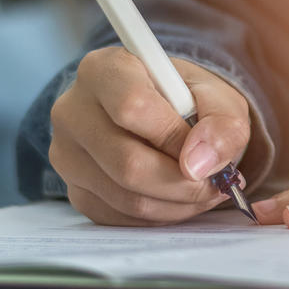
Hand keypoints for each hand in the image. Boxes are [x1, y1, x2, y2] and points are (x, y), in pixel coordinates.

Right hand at [50, 47, 250, 225]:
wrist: (157, 115)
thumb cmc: (184, 100)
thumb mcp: (216, 98)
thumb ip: (222, 123)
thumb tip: (199, 165)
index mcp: (103, 70)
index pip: (132, 106)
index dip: (175, 137)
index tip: (205, 150)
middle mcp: (72, 110)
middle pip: (127, 163)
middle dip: (183, 183)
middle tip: (214, 183)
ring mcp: (66, 155)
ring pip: (126, 198)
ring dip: (177, 204)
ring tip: (203, 191)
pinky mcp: (74, 191)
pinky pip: (120, 217)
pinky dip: (159, 215)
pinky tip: (177, 198)